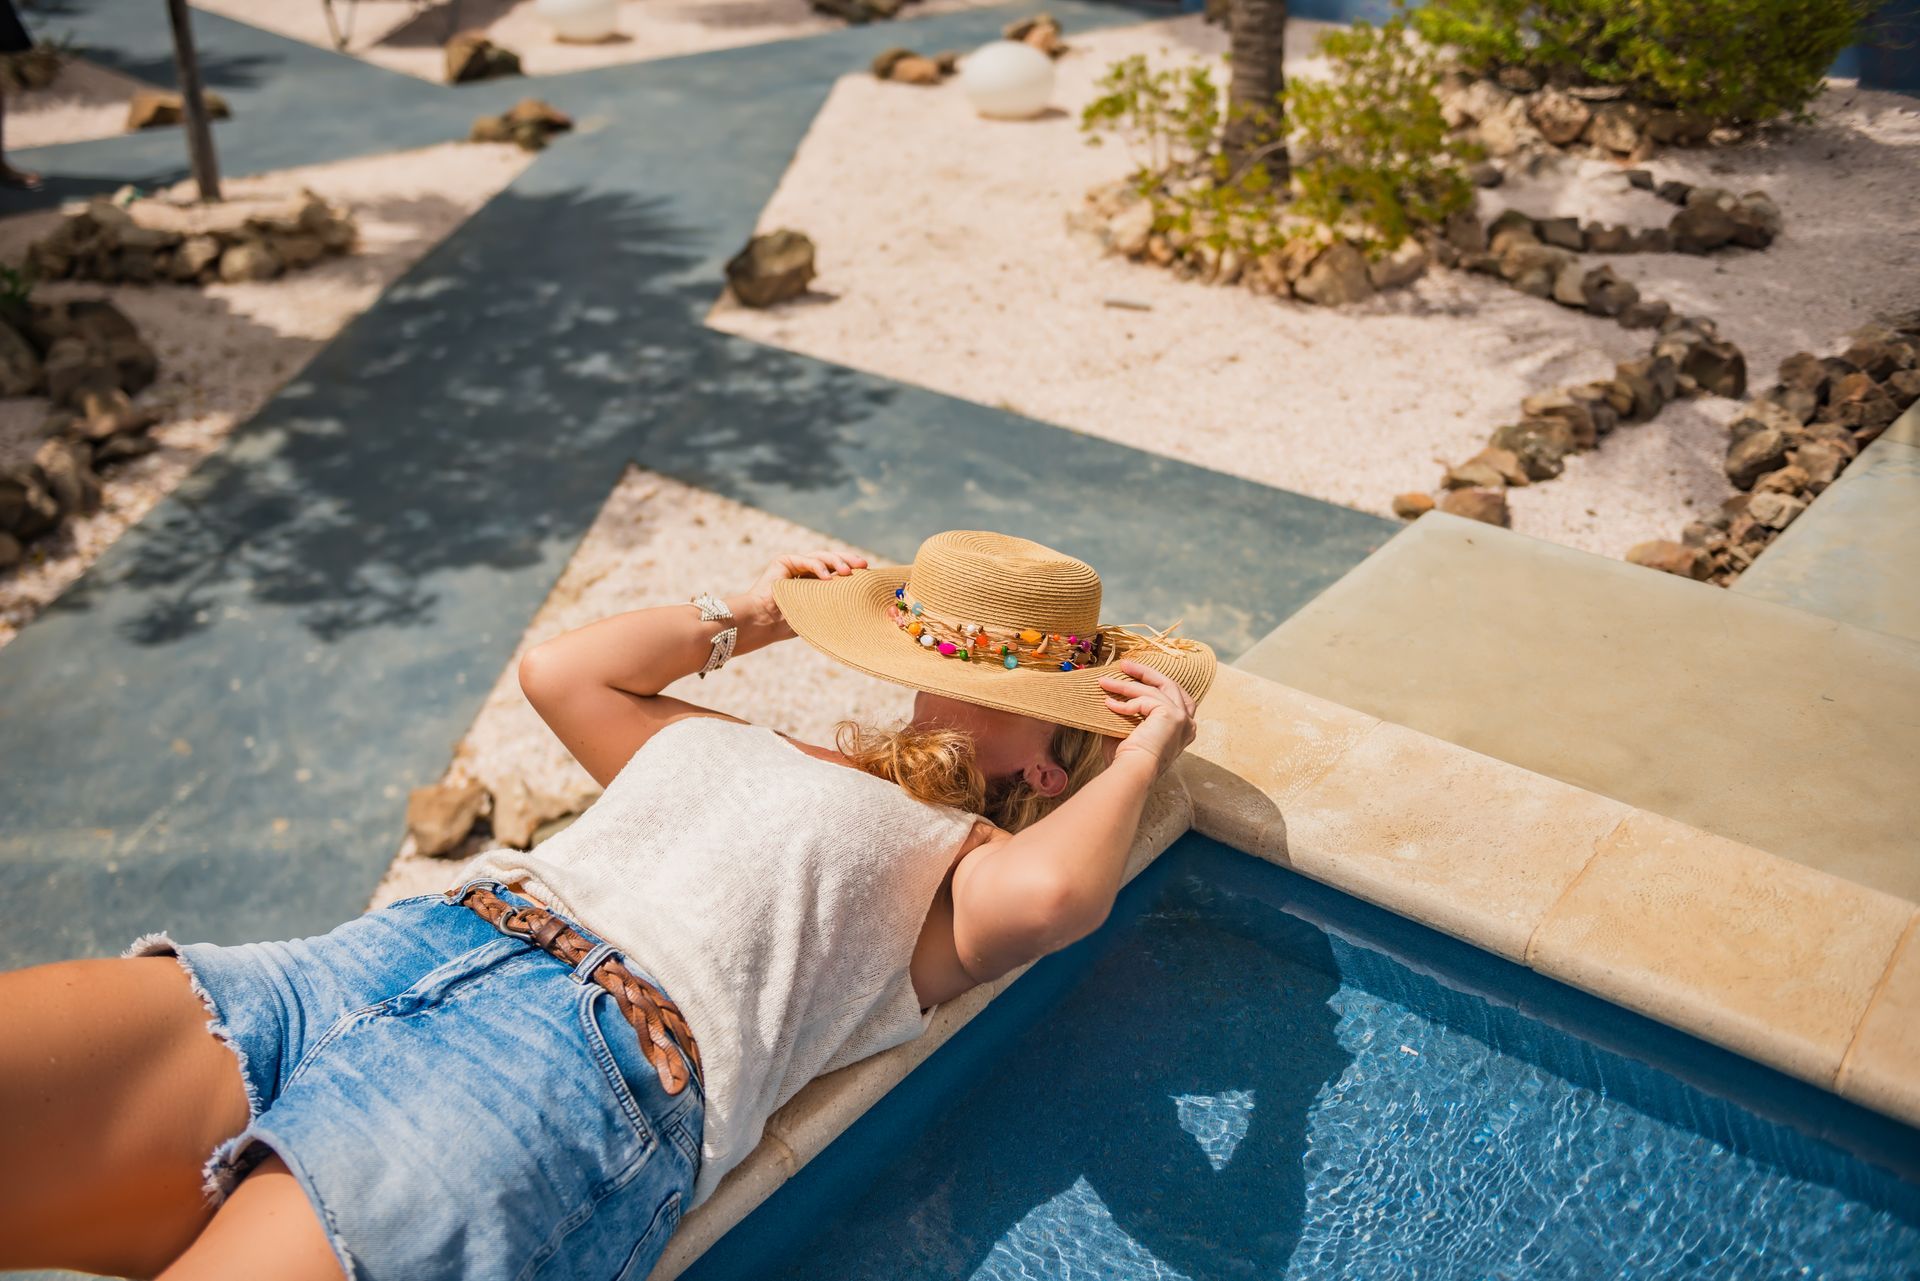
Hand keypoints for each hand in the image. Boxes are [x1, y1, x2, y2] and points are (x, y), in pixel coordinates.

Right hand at [739, 550, 868, 640]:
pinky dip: (818, 568)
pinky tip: (828, 577)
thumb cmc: (790, 623)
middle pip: (831, 559)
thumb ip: (835, 604)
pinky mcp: (783, 561)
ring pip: (821, 557)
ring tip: (848, 572)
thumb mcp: (819, 613)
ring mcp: (794, 564)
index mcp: (814, 581)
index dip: (852, 568)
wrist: (764, 623)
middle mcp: (805, 570)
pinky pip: (805, 560)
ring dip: (836, 562)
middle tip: (863, 565)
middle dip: (848, 560)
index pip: (836, 570)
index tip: (868, 572)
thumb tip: (864, 607)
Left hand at [1096, 660, 1196, 779]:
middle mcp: (1188, 724)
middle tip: (1124, 665)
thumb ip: (1129, 713)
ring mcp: (1183, 718)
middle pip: (1170, 685)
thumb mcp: (1129, 730)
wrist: (1132, 773)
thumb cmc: (1127, 760)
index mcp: (1183, 730)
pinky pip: (1146, 700)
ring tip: (1104, 682)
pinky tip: (1109, 705)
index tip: (1134, 675)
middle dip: (1146, 673)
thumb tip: (1113, 694)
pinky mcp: (1172, 715)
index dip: (1155, 683)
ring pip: (1154, 690)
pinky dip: (1126, 702)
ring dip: (1127, 685)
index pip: (1174, 697)